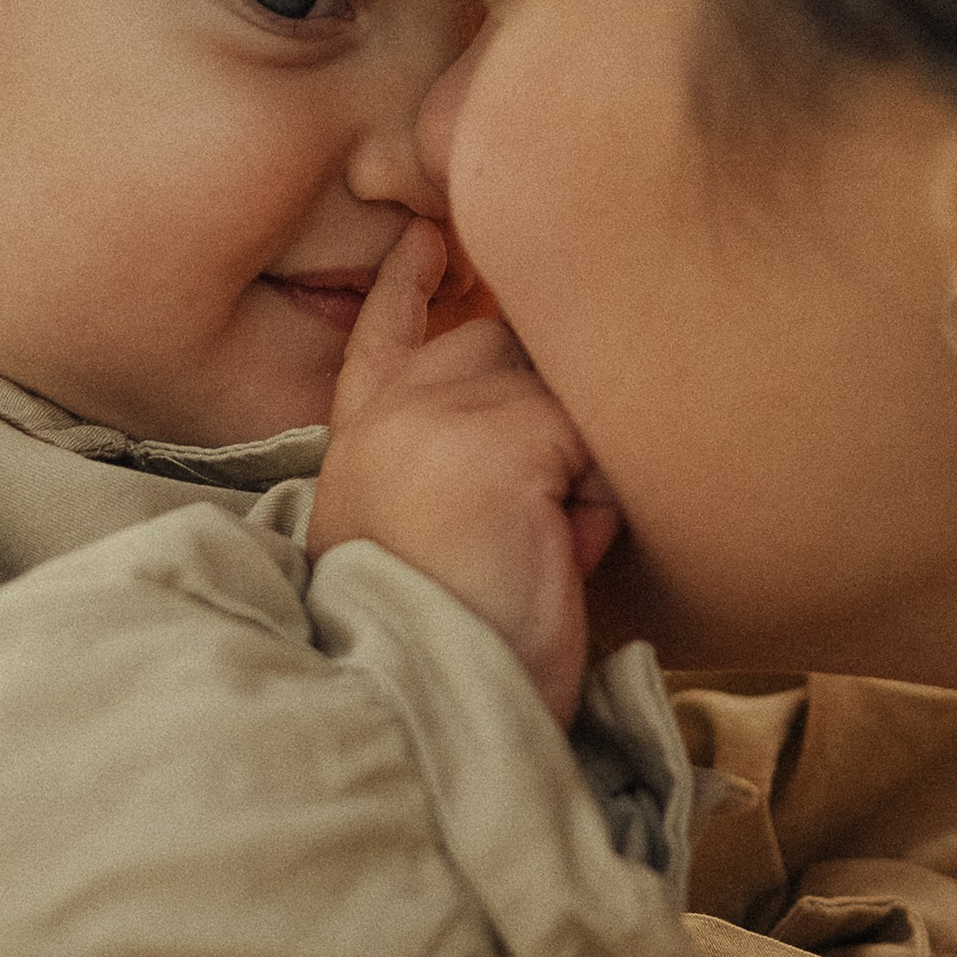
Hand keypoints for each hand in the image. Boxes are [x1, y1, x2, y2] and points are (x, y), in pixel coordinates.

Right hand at [309, 220, 621, 725]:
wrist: (431, 716)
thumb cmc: (458, 659)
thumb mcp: (441, 544)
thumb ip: (464, 464)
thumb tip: (543, 414)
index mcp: (361, 451)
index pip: (380, 341)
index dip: (403, 290)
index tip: (421, 240)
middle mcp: (385, 420)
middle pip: (506, 349)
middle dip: (550, 421)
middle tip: (539, 528)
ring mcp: (431, 418)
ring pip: (560, 394)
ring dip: (581, 474)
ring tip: (544, 555)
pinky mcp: (491, 439)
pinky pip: (592, 438)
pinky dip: (596, 504)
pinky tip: (555, 557)